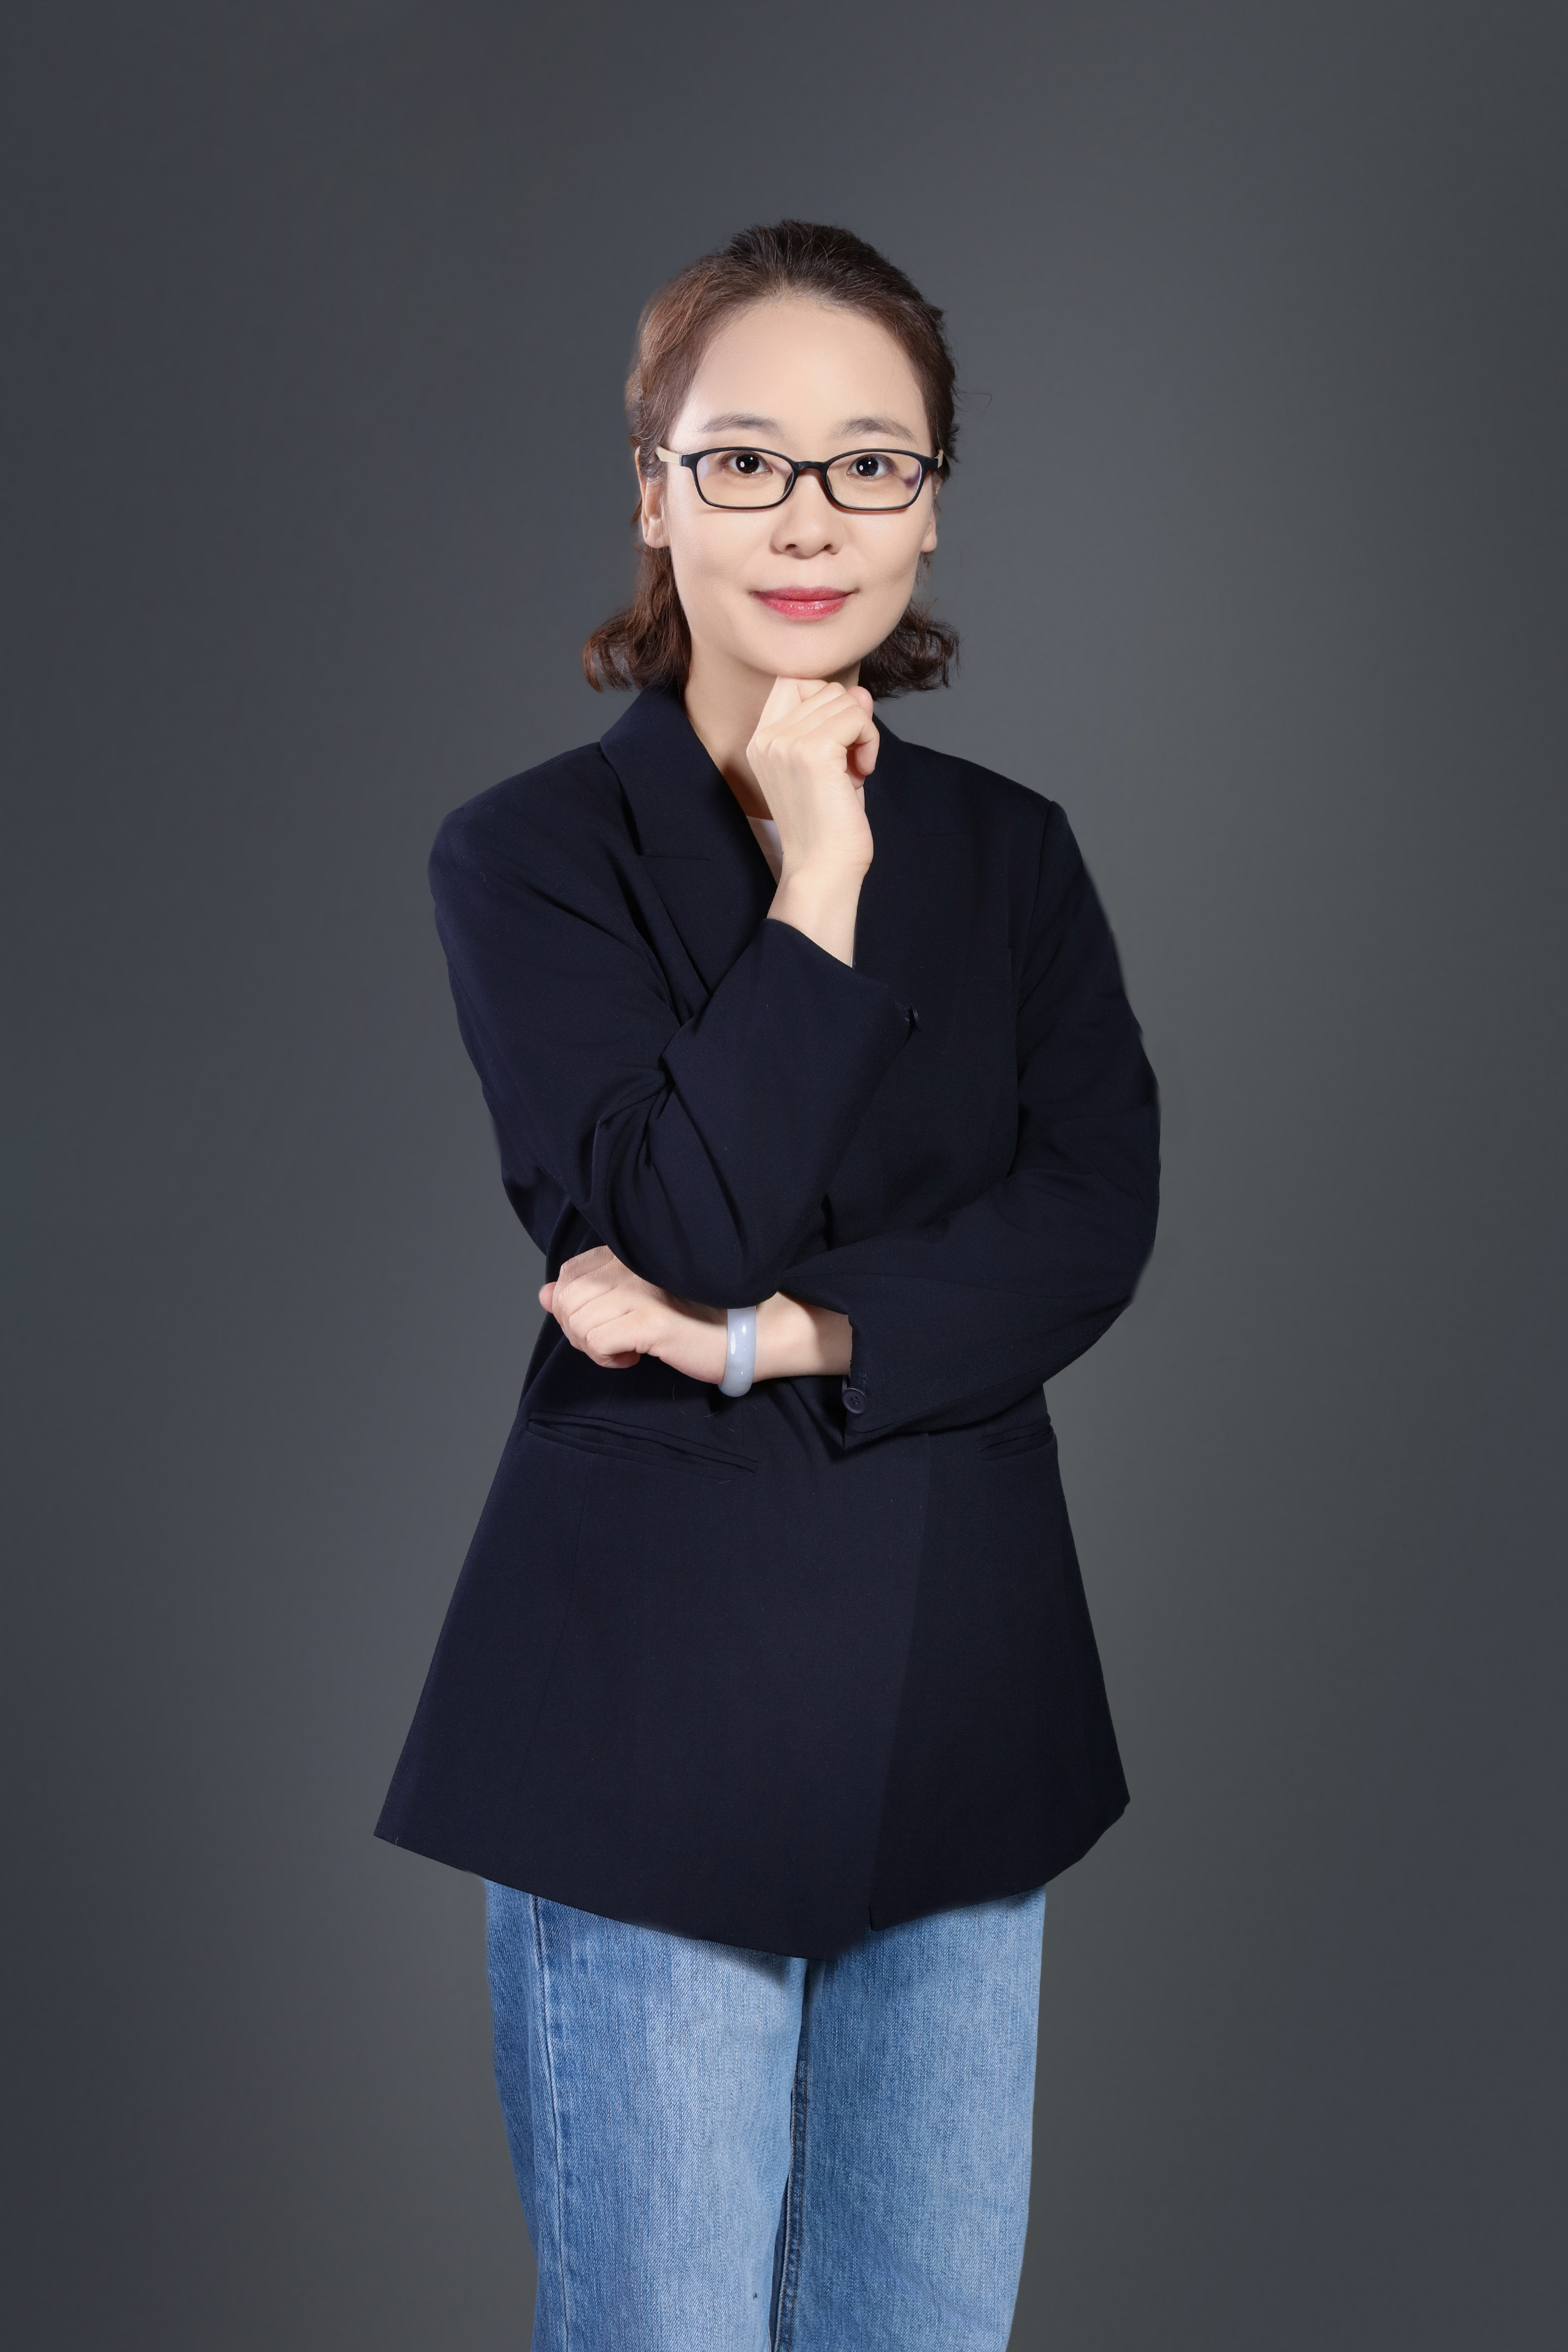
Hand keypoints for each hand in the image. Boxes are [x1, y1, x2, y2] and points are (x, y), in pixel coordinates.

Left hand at [540, 1247, 726, 1382]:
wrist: (749, 1330)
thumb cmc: (696, 1316)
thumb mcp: (637, 1300)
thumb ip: (590, 1292)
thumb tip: (544, 1293)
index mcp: (627, 1254)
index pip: (568, 1275)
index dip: (572, 1307)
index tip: (603, 1323)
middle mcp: (631, 1266)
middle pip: (566, 1300)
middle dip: (578, 1331)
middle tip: (612, 1341)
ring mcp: (642, 1291)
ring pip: (577, 1322)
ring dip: (594, 1347)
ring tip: (626, 1348)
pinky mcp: (652, 1321)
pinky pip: (597, 1341)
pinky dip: (609, 1357)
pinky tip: (635, 1357)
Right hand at [746, 676, 877, 879]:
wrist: (824, 867)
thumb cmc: (828, 823)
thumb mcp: (833, 763)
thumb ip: (841, 722)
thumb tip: (860, 691)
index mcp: (762, 741)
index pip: (792, 681)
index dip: (825, 699)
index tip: (838, 738)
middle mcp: (768, 738)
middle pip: (823, 688)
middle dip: (849, 719)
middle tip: (852, 761)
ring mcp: (786, 743)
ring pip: (843, 700)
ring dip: (862, 731)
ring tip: (856, 769)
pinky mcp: (813, 752)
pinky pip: (857, 718)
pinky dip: (870, 740)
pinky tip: (864, 770)